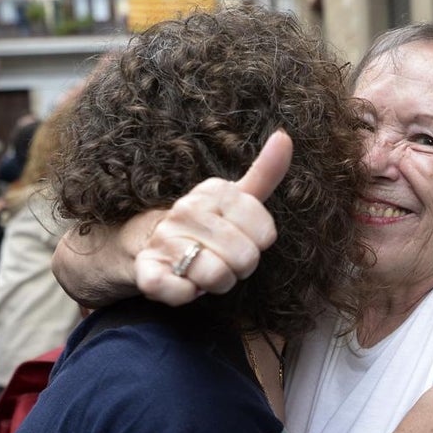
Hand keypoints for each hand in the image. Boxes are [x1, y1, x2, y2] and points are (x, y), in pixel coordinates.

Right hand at [134, 132, 287, 305]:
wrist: (150, 243)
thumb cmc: (207, 225)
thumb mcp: (236, 198)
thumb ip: (265, 173)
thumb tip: (285, 137)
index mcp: (213, 192)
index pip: (265, 232)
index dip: (258, 244)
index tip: (241, 238)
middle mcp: (186, 211)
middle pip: (245, 257)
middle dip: (240, 268)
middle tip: (222, 259)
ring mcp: (164, 239)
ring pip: (218, 276)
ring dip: (217, 283)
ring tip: (203, 271)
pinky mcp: (148, 271)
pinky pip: (180, 293)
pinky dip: (187, 295)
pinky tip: (184, 284)